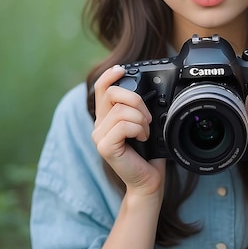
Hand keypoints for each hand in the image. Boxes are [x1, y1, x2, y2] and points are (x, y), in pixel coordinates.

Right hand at [92, 65, 164, 196]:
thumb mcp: (144, 124)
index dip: (109, 75)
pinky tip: (142, 139)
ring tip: (145, 132)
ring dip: (140, 120)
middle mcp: (99, 125)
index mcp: (107, 117)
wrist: (148, 179)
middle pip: (112, 93)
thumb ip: (138, 108)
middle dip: (136, 100)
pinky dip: (138, 129)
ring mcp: (99, 136)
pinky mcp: (105, 146)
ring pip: (121, 110)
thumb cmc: (148, 153)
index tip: (122, 69)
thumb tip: (147, 90)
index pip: (101, 88)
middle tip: (147, 117)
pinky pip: (123, 125)